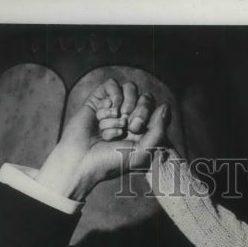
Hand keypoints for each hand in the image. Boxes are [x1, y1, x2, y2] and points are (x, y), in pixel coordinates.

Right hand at [35, 78, 170, 199]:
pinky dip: (111, 98)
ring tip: (114, 121)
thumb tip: (166, 106)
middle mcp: (130, 117)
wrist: (81, 161)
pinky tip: (104, 113)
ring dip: (122, 106)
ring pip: (129, 89)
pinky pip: (112, 85)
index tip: (135, 130)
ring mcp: (115, 108)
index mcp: (142, 130)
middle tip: (126, 127)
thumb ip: (158, 132)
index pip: (156, 109)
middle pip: (145, 97)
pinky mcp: (99, 100)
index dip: (148, 115)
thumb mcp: (142, 153)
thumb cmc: (111, 161)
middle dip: (137, 111)